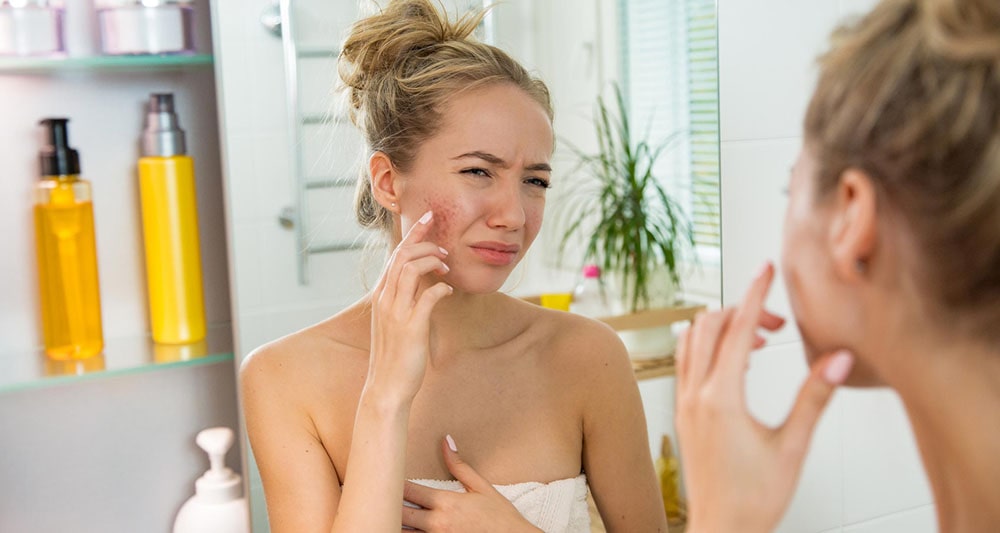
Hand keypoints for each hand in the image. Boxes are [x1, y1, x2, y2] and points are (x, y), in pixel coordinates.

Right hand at [367, 210, 451, 404]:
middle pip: (402, 255)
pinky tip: (448, 291)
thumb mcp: (397, 320)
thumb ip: (407, 299)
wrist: (386, 388)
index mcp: (381, 295)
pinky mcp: (411, 327)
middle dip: (424, 240)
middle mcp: (385, 300)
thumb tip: (427, 282)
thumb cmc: (395, 355)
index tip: (428, 218)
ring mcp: (396, 313)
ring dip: (432, 261)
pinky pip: (428, 297)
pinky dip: (441, 288)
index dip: (412, 234)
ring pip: (410, 269)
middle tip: (443, 244)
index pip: (395, 255)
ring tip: (446, 265)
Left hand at [401, 436, 541, 532]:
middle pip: (399, 512)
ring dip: (396, 522)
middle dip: (390, 504)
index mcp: (445, 503)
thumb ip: (459, 466)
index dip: (395, 483)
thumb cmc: (499, 516)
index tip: (389, 477)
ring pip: (402, 532)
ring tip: (391, 514)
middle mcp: (437, 523)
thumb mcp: (481, 487)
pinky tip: (407, 529)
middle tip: (384, 496)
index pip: (408, 490)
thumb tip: (446, 441)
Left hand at [675, 262, 854, 532]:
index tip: (767, 268)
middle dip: (744, 310)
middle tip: (779, 323)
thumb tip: (839, 357)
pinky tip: (734, 358)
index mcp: (721, 398)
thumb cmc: (754, 498)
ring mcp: (683, 402)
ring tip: (759, 339)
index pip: (738, 328)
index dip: (756, 293)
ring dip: (722, 326)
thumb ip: (815, 397)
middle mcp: (695, 394)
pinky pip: (685, 360)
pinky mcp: (681, 412)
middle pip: (710, 325)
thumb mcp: (793, 445)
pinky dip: (707, 344)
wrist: (721, 529)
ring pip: (692, 340)